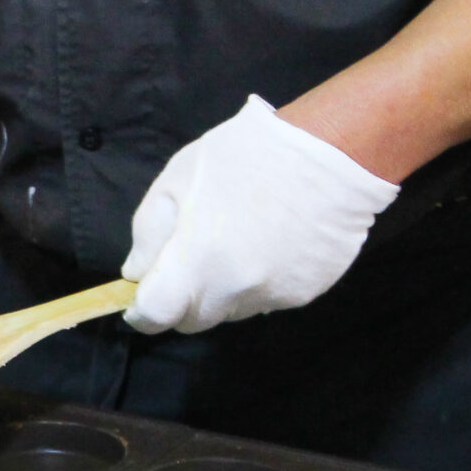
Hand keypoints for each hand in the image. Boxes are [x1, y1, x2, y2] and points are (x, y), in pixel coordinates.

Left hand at [121, 96, 399, 335]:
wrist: (333, 151)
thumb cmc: (247, 155)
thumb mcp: (179, 178)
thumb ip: (150, 232)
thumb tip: (137, 274)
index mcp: (196, 264)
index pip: (156, 316)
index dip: (143, 309)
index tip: (142, 296)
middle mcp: (233, 291)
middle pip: (193, 320)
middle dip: (183, 299)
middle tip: (191, 258)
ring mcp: (271, 297)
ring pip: (230, 311)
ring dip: (222, 290)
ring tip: (237, 242)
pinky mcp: (303, 295)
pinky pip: (266, 300)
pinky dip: (259, 282)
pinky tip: (270, 243)